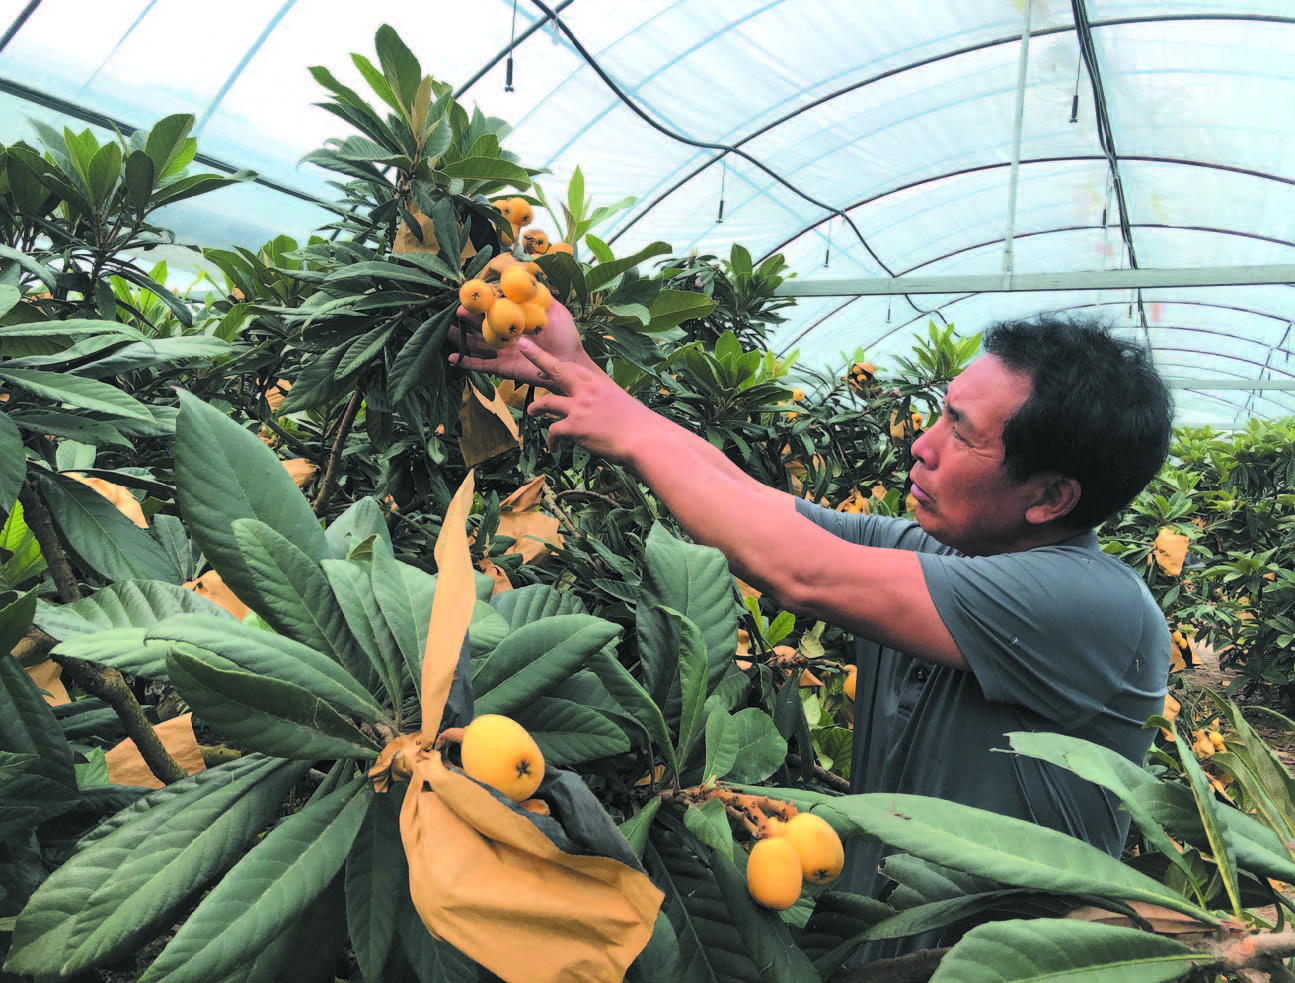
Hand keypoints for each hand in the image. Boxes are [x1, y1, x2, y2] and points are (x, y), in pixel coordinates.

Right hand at [448, 300, 592, 387]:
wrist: (572, 362)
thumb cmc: (566, 335)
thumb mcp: (554, 309)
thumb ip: (539, 295)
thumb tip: (526, 276)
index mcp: (516, 320)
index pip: (494, 308)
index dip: (482, 301)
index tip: (470, 292)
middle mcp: (506, 335)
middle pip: (481, 325)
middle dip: (468, 317)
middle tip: (457, 308)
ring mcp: (503, 352)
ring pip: (477, 344)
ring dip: (461, 337)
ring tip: (447, 330)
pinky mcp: (503, 368)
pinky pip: (482, 365)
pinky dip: (466, 362)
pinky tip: (451, 357)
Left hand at [512, 336, 659, 463]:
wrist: (644, 440)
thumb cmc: (638, 425)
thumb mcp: (621, 403)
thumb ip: (604, 400)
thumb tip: (598, 407)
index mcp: (599, 384)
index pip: (574, 368)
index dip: (559, 366)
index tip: (547, 364)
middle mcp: (587, 391)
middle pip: (555, 369)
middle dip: (536, 356)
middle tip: (522, 346)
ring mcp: (579, 408)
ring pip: (546, 403)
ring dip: (535, 408)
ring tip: (531, 412)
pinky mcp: (575, 427)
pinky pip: (553, 431)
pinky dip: (552, 442)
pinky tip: (555, 449)